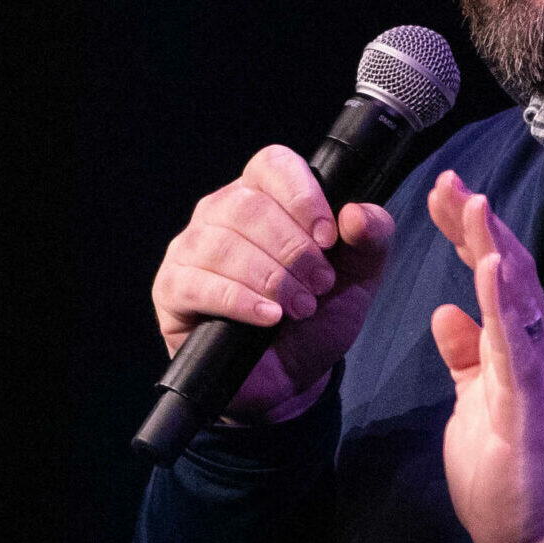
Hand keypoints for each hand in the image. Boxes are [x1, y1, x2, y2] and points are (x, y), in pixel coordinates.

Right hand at [152, 145, 395, 421]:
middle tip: (319, 286)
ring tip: (299, 307)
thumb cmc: (317, 316)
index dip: (302, 196)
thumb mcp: (359, 278)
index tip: (328, 239)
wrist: (290, 377)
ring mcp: (190, 248)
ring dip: (270, 279)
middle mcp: (220, 212)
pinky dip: (240, 301)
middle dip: (292, 250)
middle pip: (248, 206)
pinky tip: (268, 318)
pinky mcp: (172, 288)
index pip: (272, 165)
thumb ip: (372, 239)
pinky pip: (199, 284)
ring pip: (222, 244)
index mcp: (265, 194)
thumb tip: (356, 213)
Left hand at [426, 170, 543, 542]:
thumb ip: (465, 356)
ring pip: (516, 299)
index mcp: (511, 349)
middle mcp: (528, 351)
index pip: (491, 277)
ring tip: (475, 205)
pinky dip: (502, 304)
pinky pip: (517, 346)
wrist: (537, 535)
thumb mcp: (472, 401)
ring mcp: (534, 374)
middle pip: (507, 273)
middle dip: (480, 225)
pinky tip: (491, 269)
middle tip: (453, 180)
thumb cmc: (507, 471)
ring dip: (495, 249)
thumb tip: (446, 312)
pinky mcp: (531, 404)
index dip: (469, 234)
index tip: (444, 193)